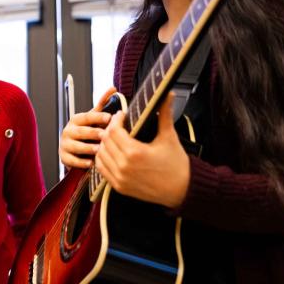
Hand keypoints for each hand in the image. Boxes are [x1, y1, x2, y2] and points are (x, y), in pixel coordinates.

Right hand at [59, 87, 114, 169]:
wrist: (73, 149)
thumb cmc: (87, 132)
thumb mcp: (94, 118)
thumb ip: (103, 104)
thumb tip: (113, 88)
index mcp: (76, 120)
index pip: (87, 116)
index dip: (98, 117)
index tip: (110, 118)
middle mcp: (68, 131)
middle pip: (81, 131)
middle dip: (93, 133)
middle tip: (105, 135)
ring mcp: (65, 144)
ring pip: (76, 146)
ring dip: (88, 148)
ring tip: (98, 150)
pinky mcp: (64, 157)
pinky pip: (72, 160)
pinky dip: (81, 162)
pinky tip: (91, 163)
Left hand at [95, 92, 189, 207]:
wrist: (182, 190)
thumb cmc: (177, 164)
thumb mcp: (169, 137)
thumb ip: (165, 114)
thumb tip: (168, 93)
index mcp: (135, 152)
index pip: (114, 130)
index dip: (116, 120)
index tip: (122, 115)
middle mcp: (124, 166)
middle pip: (105, 141)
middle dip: (110, 130)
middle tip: (117, 124)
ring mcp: (120, 178)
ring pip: (100, 155)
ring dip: (105, 144)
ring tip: (114, 138)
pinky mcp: (119, 187)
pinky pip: (102, 169)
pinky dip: (103, 159)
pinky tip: (112, 152)